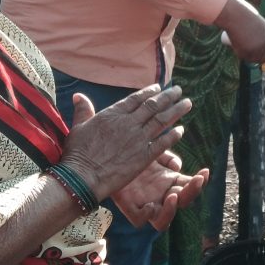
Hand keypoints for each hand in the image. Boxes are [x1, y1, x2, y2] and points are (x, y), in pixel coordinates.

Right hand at [59, 85, 192, 204]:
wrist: (83, 177)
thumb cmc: (77, 153)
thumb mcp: (78, 127)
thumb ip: (83, 110)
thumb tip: (78, 96)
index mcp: (113, 114)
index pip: (136, 99)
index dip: (150, 92)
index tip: (159, 88)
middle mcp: (129, 123)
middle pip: (153, 106)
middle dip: (168, 97)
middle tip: (179, 90)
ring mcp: (138, 139)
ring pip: (162, 120)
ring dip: (176, 111)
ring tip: (187, 103)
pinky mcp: (144, 156)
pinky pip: (163, 143)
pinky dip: (173, 136)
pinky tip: (181, 130)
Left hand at [112, 150, 208, 229]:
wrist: (107, 157)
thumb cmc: (133, 152)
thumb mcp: (153, 149)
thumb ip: (166, 156)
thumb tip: (177, 167)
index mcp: (171, 182)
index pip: (190, 185)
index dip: (200, 181)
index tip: (205, 171)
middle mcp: (162, 196)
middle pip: (182, 202)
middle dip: (192, 192)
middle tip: (196, 180)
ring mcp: (147, 204)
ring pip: (164, 220)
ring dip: (171, 210)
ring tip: (173, 196)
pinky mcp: (130, 208)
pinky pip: (140, 220)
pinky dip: (146, 215)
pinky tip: (149, 205)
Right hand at [214, 0, 264, 62]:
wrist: (235, 16)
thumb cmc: (246, 17)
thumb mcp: (261, 25)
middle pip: (264, 58)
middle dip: (259, 59)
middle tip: (252, 55)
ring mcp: (256, 49)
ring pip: (254, 60)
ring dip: (249, 57)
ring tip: (243, 47)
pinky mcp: (246, 52)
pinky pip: (244, 58)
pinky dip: (241, 54)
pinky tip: (238, 47)